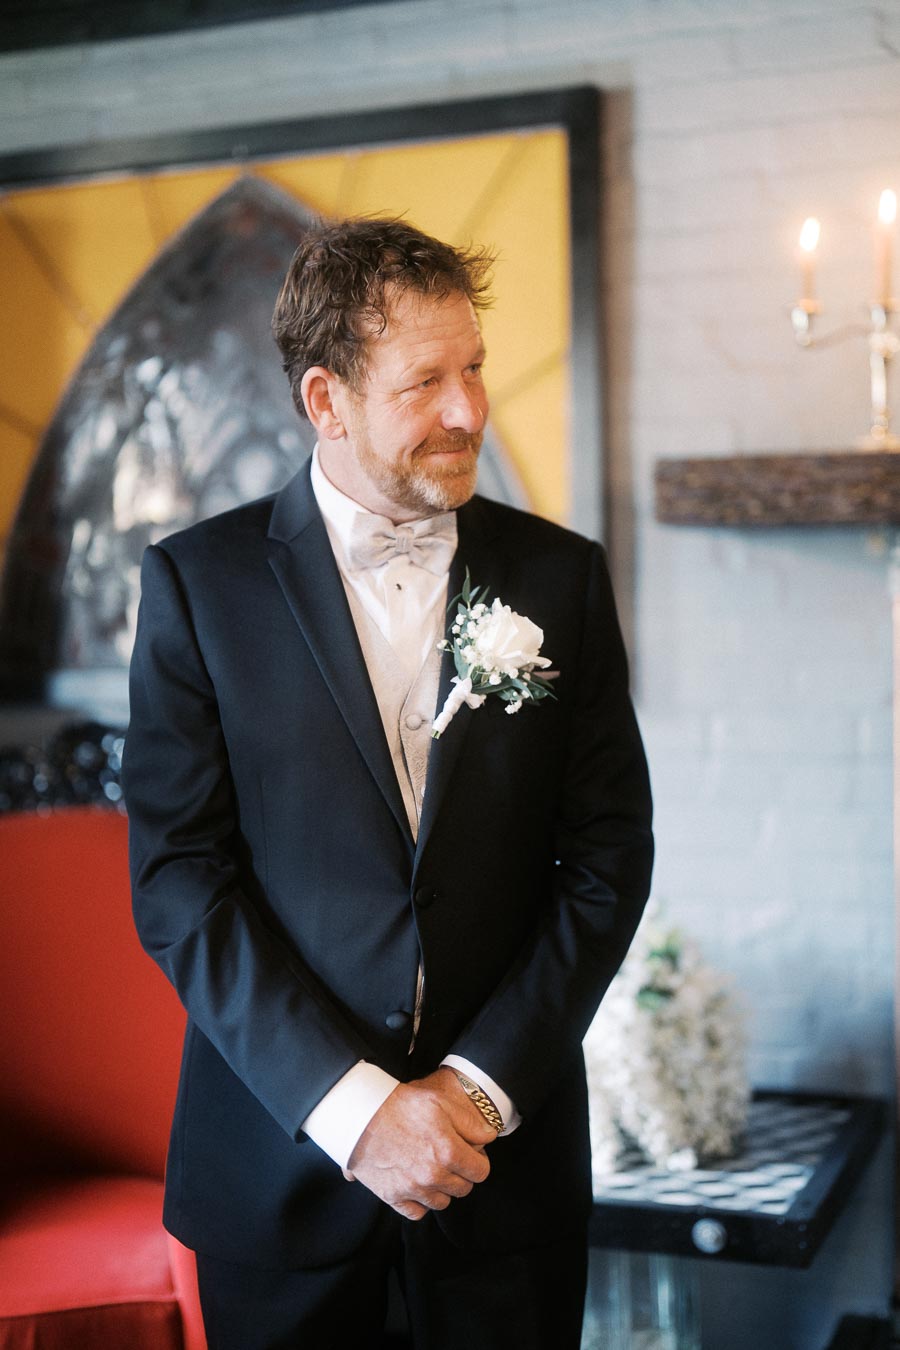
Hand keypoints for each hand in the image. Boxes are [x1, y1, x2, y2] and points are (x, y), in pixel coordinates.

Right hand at [347, 1067, 495, 1219]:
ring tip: (430, 1167)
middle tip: (448, 1156)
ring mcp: (413, 1189)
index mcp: (449, 1151)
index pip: (481, 1172)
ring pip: (442, 1202)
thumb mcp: (440, 1101)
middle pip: (463, 1188)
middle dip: (460, 1173)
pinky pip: (418, 1212)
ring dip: (441, 1187)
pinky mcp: (393, 1197)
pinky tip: (416, 1183)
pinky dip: (420, 1202)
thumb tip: (489, 1138)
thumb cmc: (401, 1104)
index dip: (477, 1160)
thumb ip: (471, 1123)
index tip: (468, 1152)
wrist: (360, 1114)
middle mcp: (433, 1176)